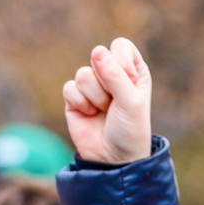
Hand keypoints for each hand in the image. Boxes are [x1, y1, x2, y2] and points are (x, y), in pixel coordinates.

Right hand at [62, 38, 152, 164]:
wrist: (114, 158)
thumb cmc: (130, 130)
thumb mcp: (130, 101)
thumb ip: (115, 75)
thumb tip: (97, 51)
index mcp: (134, 71)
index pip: (121, 46)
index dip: (121, 62)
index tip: (128, 82)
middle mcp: (113, 75)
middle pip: (99, 56)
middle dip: (107, 82)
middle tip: (116, 103)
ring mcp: (93, 86)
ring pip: (83, 73)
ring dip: (95, 96)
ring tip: (104, 111)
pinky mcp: (75, 98)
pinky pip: (70, 88)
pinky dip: (80, 103)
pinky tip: (90, 115)